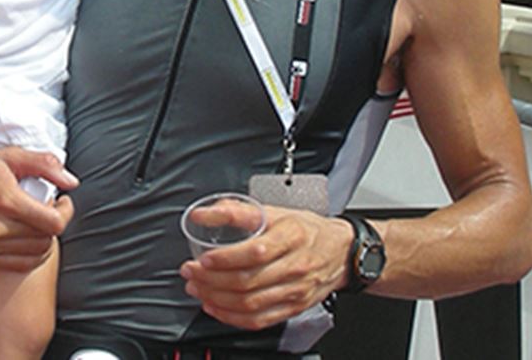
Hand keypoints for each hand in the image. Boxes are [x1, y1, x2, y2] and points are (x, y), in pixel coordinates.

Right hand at [0, 147, 77, 271]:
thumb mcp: (9, 157)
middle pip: (46, 238)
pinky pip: (21, 264)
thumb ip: (44, 165)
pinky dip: (30, 253)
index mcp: (5, 200)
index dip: (65, 212)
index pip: (52, 222)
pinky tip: (26, 236)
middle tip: (46, 209)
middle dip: (53, 222)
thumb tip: (71, 182)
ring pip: (36, 252)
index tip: (62, 203)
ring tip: (35, 221)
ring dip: (42, 237)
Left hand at [179, 207, 353, 330]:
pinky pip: (260, 319)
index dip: (225, 258)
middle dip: (211, 279)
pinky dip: (232, 317)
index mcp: (291, 236)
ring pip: (250, 302)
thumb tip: (203, 213)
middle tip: (190, 272)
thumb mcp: (275, 211)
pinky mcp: (293, 307)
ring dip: (217, 298)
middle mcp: (295, 266)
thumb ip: (238, 211)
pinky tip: (215, 308)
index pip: (255, 251)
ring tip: (197, 289)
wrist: (341, 252)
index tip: (202, 258)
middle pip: (248, 280)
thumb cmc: (305, 229)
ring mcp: (295, 290)